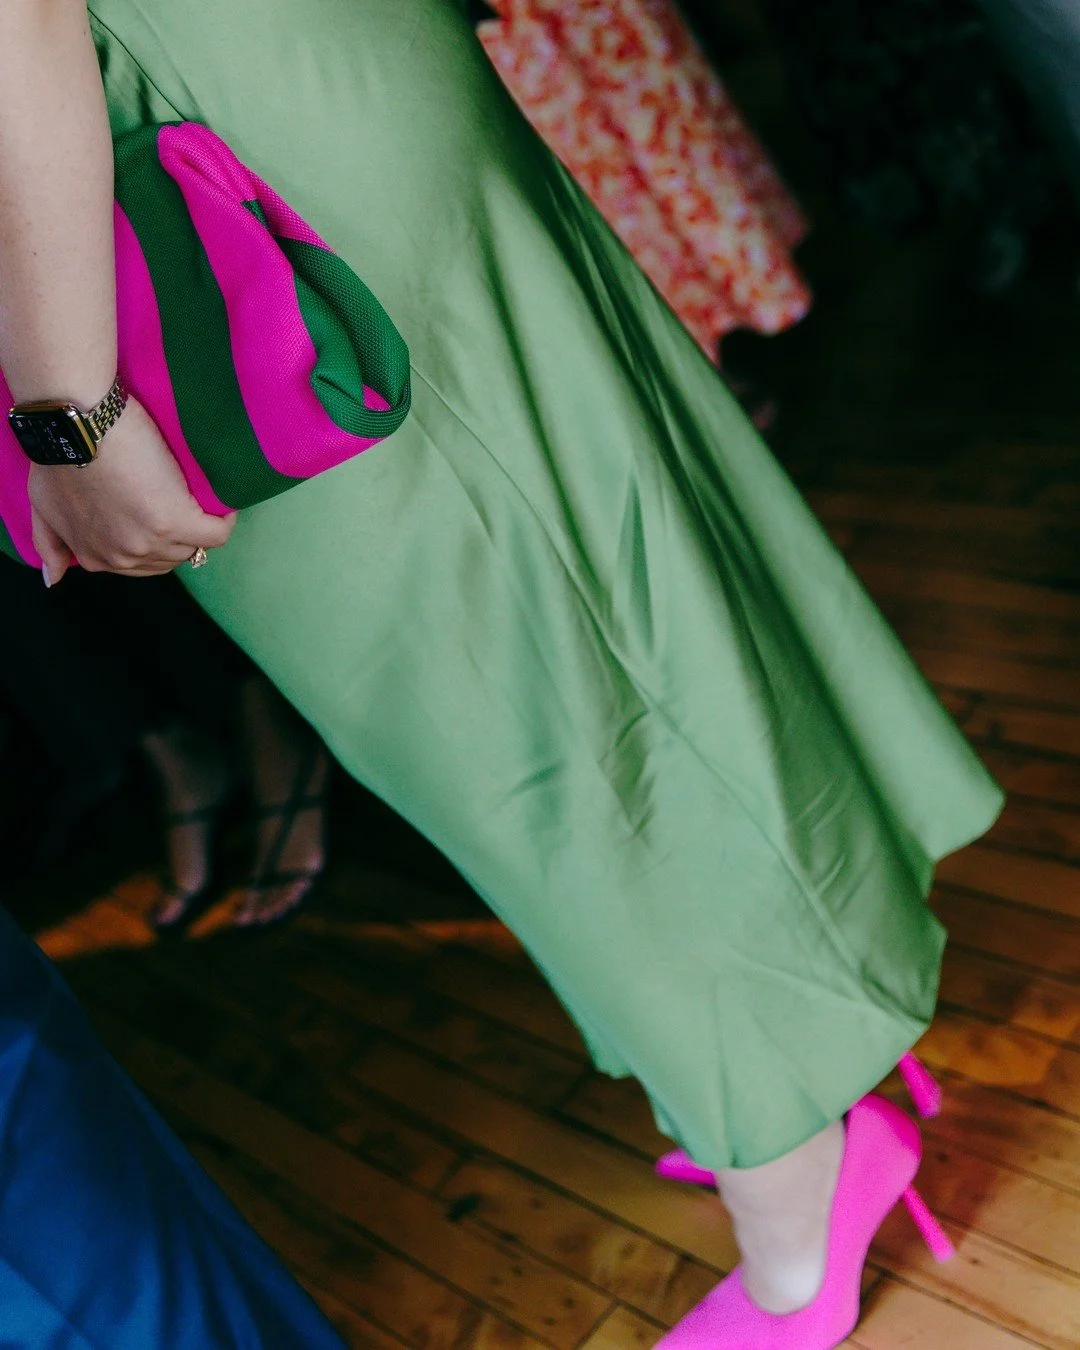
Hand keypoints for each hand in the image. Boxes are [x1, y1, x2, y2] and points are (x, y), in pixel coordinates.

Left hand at [27, 396, 235, 581]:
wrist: (75, 423)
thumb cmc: (59, 454)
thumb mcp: (42, 505)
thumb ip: (48, 544)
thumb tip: (53, 581)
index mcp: (95, 558)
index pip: (143, 564)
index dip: (156, 538)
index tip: (162, 512)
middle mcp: (123, 557)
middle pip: (171, 557)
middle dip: (180, 534)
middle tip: (180, 499)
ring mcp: (150, 543)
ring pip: (195, 546)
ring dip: (202, 523)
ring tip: (201, 497)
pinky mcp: (175, 521)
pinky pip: (216, 533)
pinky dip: (223, 518)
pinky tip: (220, 501)